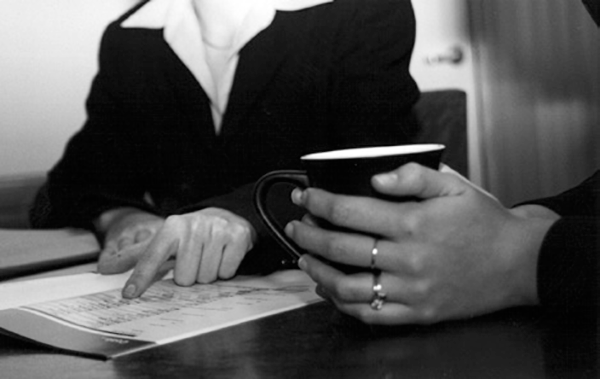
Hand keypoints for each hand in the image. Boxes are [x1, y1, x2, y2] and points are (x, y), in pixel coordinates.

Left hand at [96, 207, 255, 298]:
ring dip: (208, 274)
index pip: (152, 257)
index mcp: (172, 227)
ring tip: (208, 258)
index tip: (129, 294)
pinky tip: (223, 256)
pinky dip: (225, 270)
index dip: (140, 277)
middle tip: (194, 262)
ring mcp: (216, 230)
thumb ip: (135, 256)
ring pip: (206, 277)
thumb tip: (103, 268)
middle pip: (184, 278)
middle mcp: (193, 225)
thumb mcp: (163, 240)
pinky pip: (226, 271)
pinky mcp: (237, 236)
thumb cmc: (190, 234)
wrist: (226, 216)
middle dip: (190, 276)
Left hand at [285, 163, 559, 324]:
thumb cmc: (484, 222)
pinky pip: (370, 314)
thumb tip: (375, 176)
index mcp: (413, 222)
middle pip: (340, 248)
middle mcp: (407, 258)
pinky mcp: (418, 313)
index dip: (318, 202)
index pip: (348, 211)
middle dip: (308, 235)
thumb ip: (414, 175)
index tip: (303, 196)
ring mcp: (411, 290)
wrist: (519, 263)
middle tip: (296, 226)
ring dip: (317, 272)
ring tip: (304, 259)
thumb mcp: (455, 186)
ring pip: (347, 287)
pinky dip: (342, 304)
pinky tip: (329, 290)